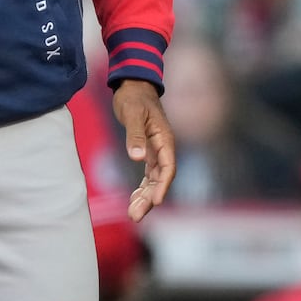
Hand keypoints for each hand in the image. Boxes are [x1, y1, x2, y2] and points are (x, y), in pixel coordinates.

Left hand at [112, 78, 175, 222]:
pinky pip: (148, 175)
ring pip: (154, 180)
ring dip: (145, 197)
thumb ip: (135, 135)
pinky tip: (134, 199)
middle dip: (150, 198)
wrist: (133, 85)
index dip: (162, 186)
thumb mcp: (132, 113)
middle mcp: (164, 148)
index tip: (155, 201)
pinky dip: (142, 187)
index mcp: (164, 139)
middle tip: (136, 215)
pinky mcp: (148, 151)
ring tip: (133, 214)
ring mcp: (157, 151)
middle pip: (160, 178)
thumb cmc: (134, 96)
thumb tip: (138, 158)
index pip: (168, 167)